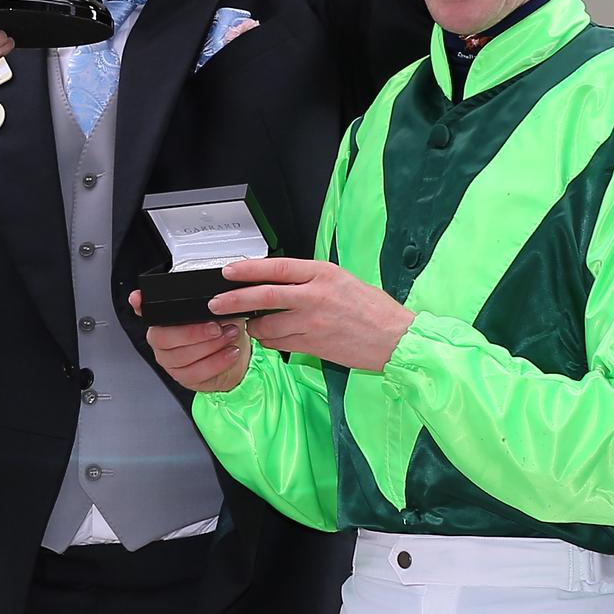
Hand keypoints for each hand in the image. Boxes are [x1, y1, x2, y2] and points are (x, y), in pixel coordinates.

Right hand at [134, 292, 252, 393]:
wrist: (236, 351)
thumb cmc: (224, 328)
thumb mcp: (219, 309)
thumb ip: (210, 301)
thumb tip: (212, 298)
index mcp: (164, 320)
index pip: (145, 310)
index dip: (139, 304)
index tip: (139, 299)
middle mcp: (161, 341)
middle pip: (163, 338)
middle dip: (192, 333)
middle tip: (216, 327)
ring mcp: (170, 361)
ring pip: (181, 357)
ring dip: (210, 346)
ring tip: (229, 336)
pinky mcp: (184, 377)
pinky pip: (196, 373)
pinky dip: (216, 362)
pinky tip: (230, 352)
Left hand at [209, 257, 413, 371]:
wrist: (397, 339)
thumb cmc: (374, 309)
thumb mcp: (343, 280)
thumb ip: (311, 279)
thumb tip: (277, 280)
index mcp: (324, 274)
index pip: (276, 268)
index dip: (248, 269)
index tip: (228, 271)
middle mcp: (316, 296)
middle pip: (264, 296)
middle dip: (234, 300)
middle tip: (216, 303)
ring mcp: (313, 323)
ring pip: (268, 325)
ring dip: (255, 327)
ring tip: (253, 324)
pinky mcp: (313, 345)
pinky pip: (280, 343)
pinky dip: (270, 341)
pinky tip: (272, 338)